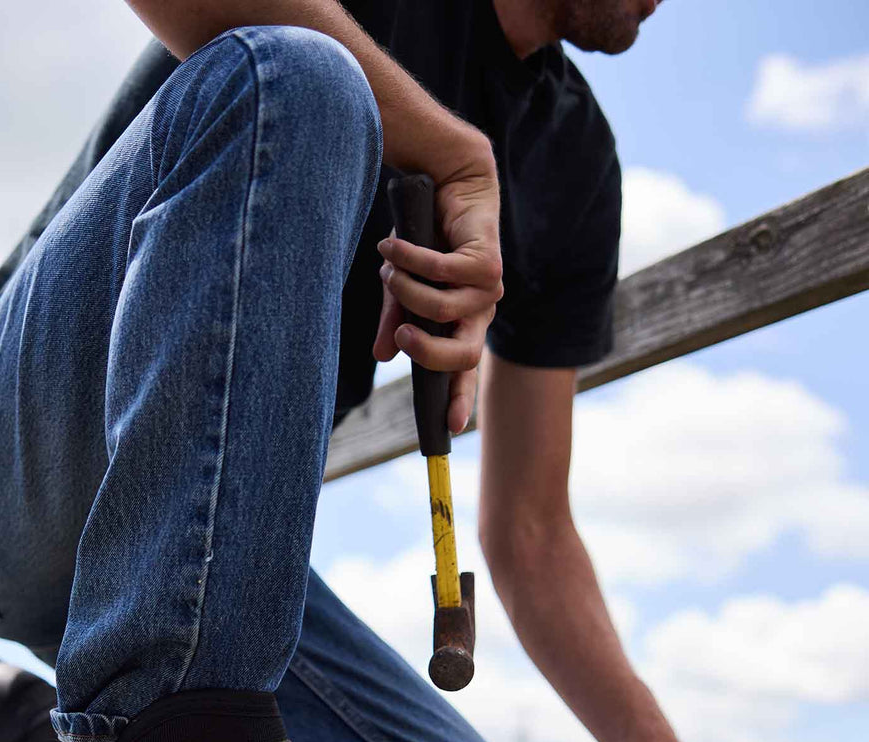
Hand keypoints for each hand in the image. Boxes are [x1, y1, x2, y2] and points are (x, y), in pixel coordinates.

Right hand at [372, 132, 502, 434]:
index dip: (457, 400)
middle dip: (427, 352)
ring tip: (388, 264)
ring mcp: (487, 288)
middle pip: (463, 356)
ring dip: (404, 288)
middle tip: (400, 334)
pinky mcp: (487, 260)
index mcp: (462, 324)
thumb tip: (383, 357)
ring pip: (440, 310)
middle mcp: (479, 312)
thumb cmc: (424, 239)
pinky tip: (391, 247)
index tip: (451, 428)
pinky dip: (409, 259)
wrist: (446, 182)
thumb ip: (395, 322)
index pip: (463, 372)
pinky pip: (440, 273)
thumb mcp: (402, 288)